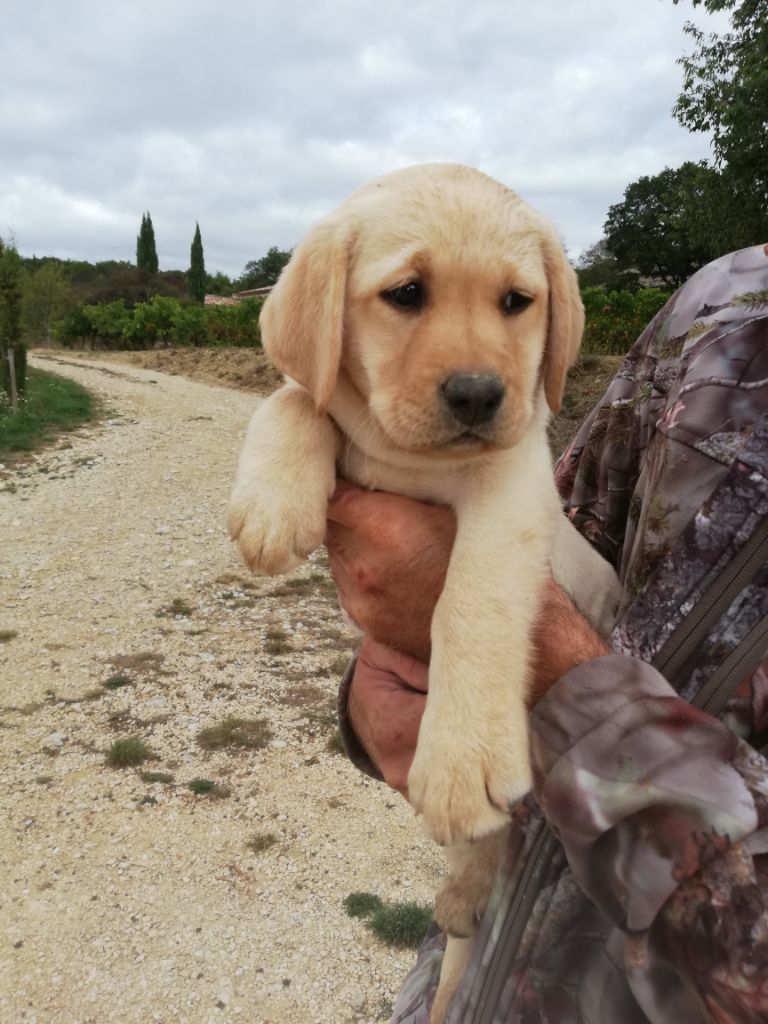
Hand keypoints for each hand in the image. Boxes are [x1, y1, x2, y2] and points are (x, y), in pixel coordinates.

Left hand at [333, 484, 610, 793]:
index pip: (334, 492)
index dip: (340, 476)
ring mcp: (360, 596)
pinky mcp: (363, 618)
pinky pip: (346, 580)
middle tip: (374, 494)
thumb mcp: (455, 505)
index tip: (354, 465)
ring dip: (353, 538)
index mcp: (385, 528)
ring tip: (389, 531)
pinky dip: (361, 567)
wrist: (504, 633)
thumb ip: (411, 483)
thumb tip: (380, 457)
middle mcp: (364, 564)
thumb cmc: (490, 556)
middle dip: (347, 506)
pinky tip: (394, 562)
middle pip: (331, 521)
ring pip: (336, 551)